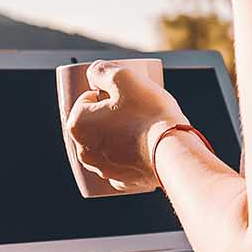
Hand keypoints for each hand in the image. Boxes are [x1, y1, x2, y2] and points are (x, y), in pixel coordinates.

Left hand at [64, 59, 190, 192]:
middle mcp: (85, 152)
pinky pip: (122, 163)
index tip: (124, 95)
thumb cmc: (148, 114)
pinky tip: (144, 147)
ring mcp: (103, 170)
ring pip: (107, 144)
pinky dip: (129, 155)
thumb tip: (93, 73)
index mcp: (78, 126)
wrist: (174, 153)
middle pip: (94, 123)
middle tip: (134, 107)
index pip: (85, 100)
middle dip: (110, 114)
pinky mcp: (122, 182)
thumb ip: (102, 70)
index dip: (105, 93)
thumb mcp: (124, 77)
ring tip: (142, 125)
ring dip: (118, 134)